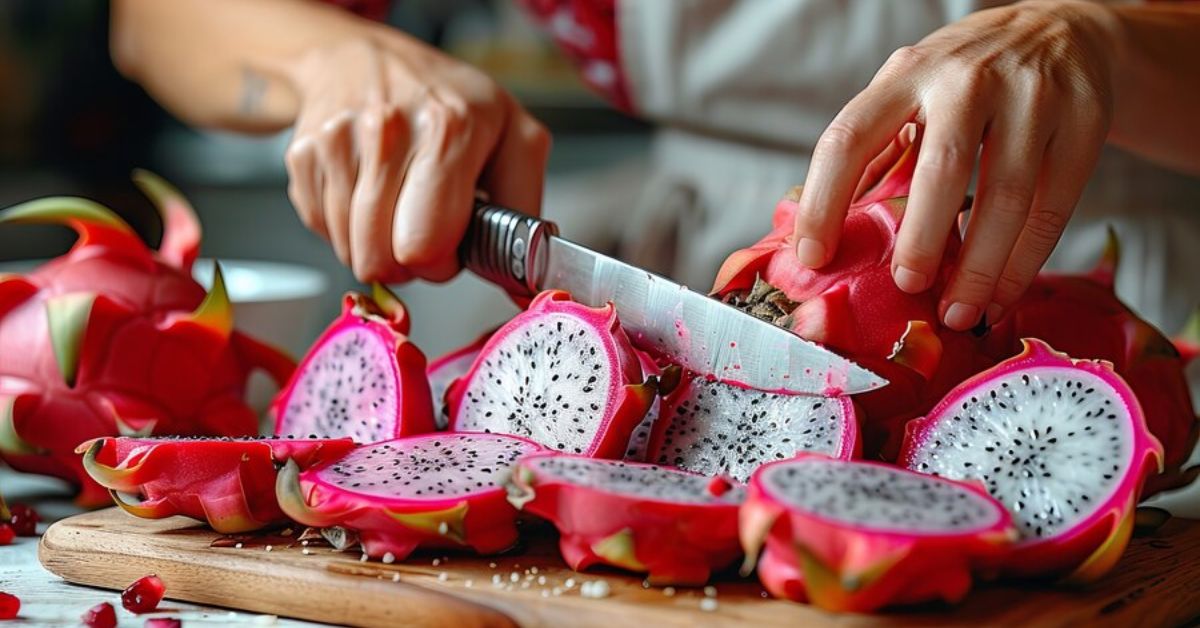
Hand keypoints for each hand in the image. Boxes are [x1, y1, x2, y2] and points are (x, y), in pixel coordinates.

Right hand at [280, 36, 549, 282]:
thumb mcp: (514, 137)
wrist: (370, 57)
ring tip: (397, 206)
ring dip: (375, 245)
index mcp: (449, 128)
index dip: (442, 262)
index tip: (451, 243)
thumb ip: (526, 214)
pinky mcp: (303, 154)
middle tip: (422, 229)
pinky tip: (367, 195)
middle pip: (380, 257)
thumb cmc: (449, 101)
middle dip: (406, 262)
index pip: (426, 245)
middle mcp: (387, 130)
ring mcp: (337, 141)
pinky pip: (320, 228)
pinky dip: (345, 226)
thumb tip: (523, 288)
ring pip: (348, 250)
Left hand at [793, 0, 1117, 329]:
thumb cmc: (963, 82)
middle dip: (922, 238)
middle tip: (906, 288)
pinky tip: (1001, 297)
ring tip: (958, 313)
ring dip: (981, 266)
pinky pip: (1053, 206)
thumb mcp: (910, 91)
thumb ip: (877, 152)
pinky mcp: (1084, 121)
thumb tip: (827, 239)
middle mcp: (967, 80)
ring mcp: (1033, 96)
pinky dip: (1025, 261)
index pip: (849, 137)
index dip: (825, 200)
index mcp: (906, 75)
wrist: (1062, 31)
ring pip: (1008, 194)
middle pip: (942, 168)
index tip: (813, 257)